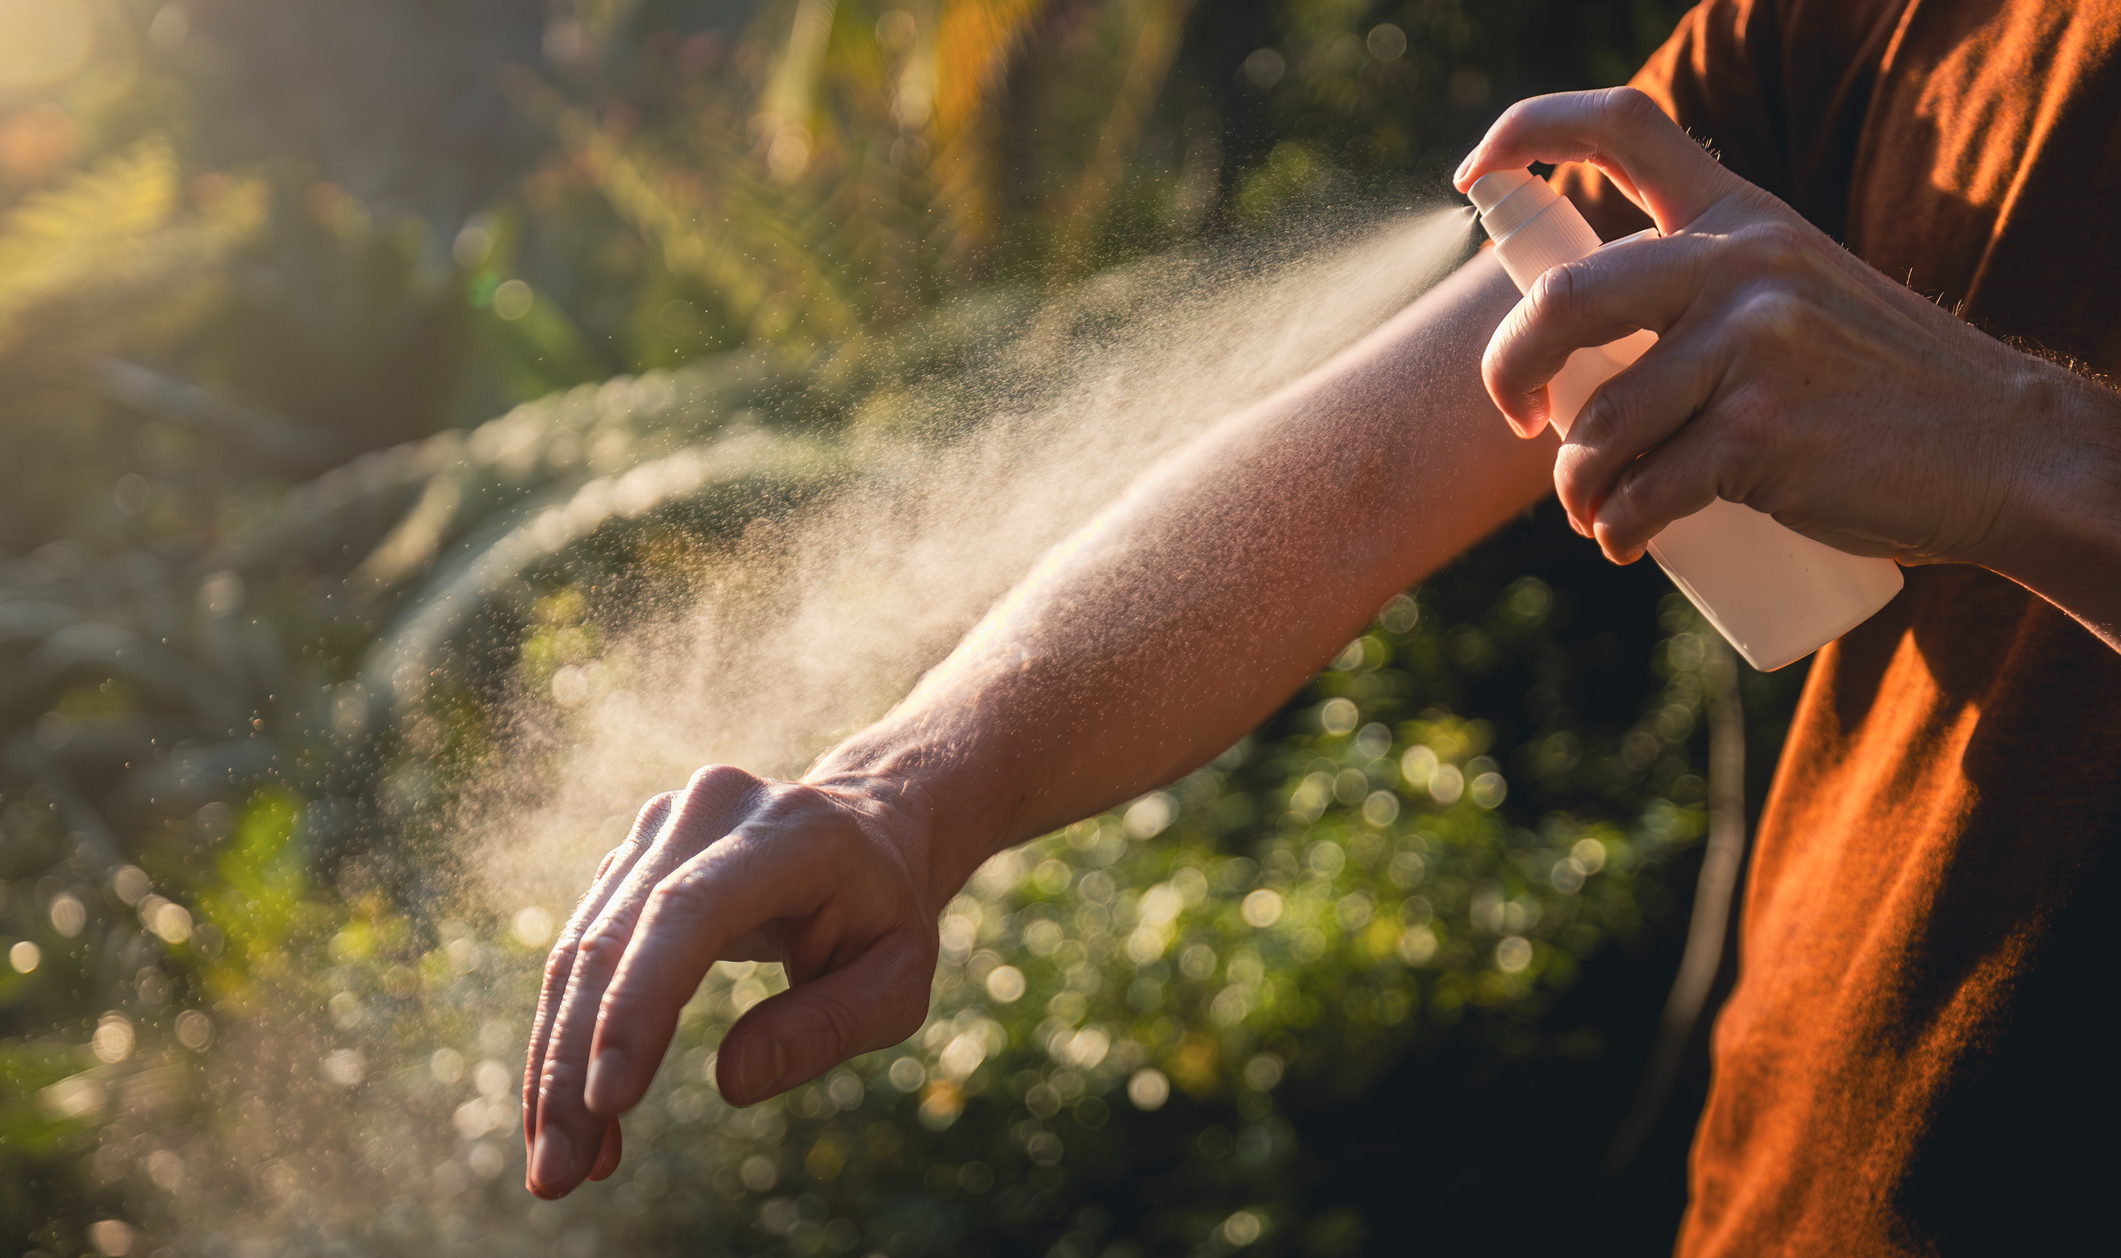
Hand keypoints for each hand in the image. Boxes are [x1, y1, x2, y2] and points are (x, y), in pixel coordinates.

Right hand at [521, 765, 939, 1198]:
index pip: (692, 910)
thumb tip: (733, 1084)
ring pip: (580, 952)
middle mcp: (710, 812)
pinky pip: (580, 955)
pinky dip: (570, 1042)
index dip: (641, 1002)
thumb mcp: (897, 978)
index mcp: (791, 832)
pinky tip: (577, 1118)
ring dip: (557, 1067)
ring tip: (558, 1168)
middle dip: (575, 1066)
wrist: (865, 831)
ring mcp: (660, 828)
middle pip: (615, 940)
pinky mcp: (629, 860)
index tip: (611, 1101)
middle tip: (559, 1174)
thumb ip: (828, 1025)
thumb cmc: (884, 914)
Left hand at [1451, 87, 2119, 578]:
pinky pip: (1643, 491)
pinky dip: (1619, 529)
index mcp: (1740, 215)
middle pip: (1563, 301)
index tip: (1473, 175)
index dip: (1526, 132)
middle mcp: (1741, 264)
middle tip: (1516, 417)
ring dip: (1576, 487)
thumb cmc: (1872, 385)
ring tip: (1599, 511)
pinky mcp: (1761, 433)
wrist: (1999, 449)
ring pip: (1597, 425)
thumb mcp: (1794, 292)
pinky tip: (1628, 541)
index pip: (1623, 126)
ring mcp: (1753, 346)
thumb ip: (1702, 292)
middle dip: (1507, 372)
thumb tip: (1565, 361)